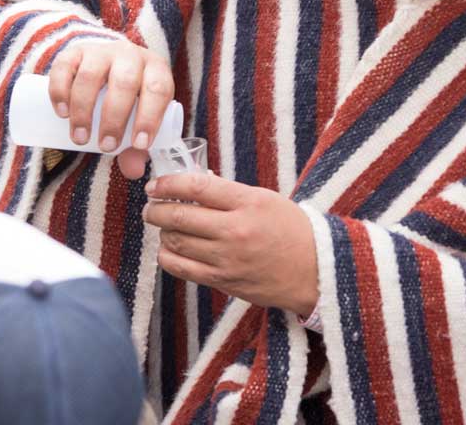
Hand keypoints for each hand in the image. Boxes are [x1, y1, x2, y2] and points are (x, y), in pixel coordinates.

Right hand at [47, 41, 175, 179]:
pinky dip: (60, 91)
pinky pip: (64, 67)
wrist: (108, 62)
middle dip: (114, 119)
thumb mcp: (140, 115)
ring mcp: (101, 51)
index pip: (158, 89)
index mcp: (155, 69)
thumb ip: (136, 145)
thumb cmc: (130, 98)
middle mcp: (130, 55)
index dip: (150, 117)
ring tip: (80, 138)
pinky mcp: (75, 51)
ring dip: (83, 109)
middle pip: (124, 83)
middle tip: (105, 147)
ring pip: (91, 75)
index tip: (139, 144)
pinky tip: (61, 113)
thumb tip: (133, 171)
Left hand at [143, 173, 318, 315]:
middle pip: (179, 216)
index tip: (156, 185)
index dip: (168, 184)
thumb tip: (192, 184)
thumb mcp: (263, 198)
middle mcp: (234, 231)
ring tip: (163, 225)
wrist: (314, 270)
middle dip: (156, 209)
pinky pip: (182, 268)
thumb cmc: (289, 228)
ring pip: (176, 242)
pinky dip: (168, 256)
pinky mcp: (223, 281)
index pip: (196, 187)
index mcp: (247, 203)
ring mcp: (227, 259)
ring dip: (162, 231)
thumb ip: (227, 192)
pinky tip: (168, 248)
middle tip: (151, 205)